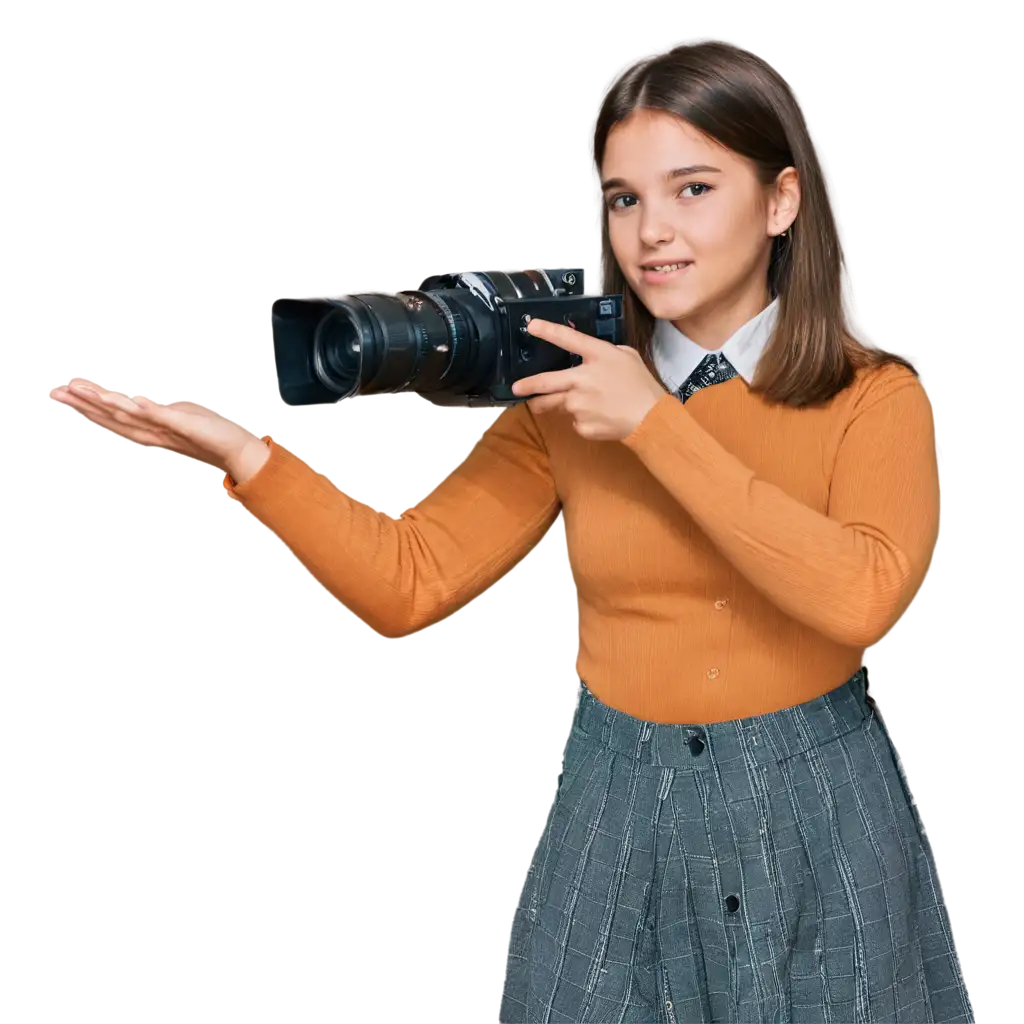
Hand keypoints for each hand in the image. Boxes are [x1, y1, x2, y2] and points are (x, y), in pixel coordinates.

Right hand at [47, 379, 270, 483]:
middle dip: (84, 404)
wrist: (236, 450)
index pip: (112, 416)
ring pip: (132, 416)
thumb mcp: (179, 421)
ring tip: (85, 391)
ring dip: (109, 404)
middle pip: (113, 416)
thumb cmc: (208, 435)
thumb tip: (139, 409)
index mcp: (150, 429)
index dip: (86, 406)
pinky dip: (150, 409)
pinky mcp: (187, 425)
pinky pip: (165, 416)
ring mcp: (169, 428)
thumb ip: (157, 417)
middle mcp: (154, 431)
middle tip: (57, 391)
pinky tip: (135, 399)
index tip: (61, 392)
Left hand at [510, 319, 666, 440]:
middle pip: (545, 382)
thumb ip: (604, 353)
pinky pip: (575, 421)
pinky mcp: (581, 425)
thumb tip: (590, 356)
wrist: (650, 419)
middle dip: (527, 386)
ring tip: (576, 403)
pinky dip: (583, 419)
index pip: (568, 339)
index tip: (530, 326)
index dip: (547, 331)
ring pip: (559, 404)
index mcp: (597, 357)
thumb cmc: (641, 385)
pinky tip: (600, 416)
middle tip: (516, 389)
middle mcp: (583, 379)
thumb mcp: (627, 357)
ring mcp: (579, 404)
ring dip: (561, 404)